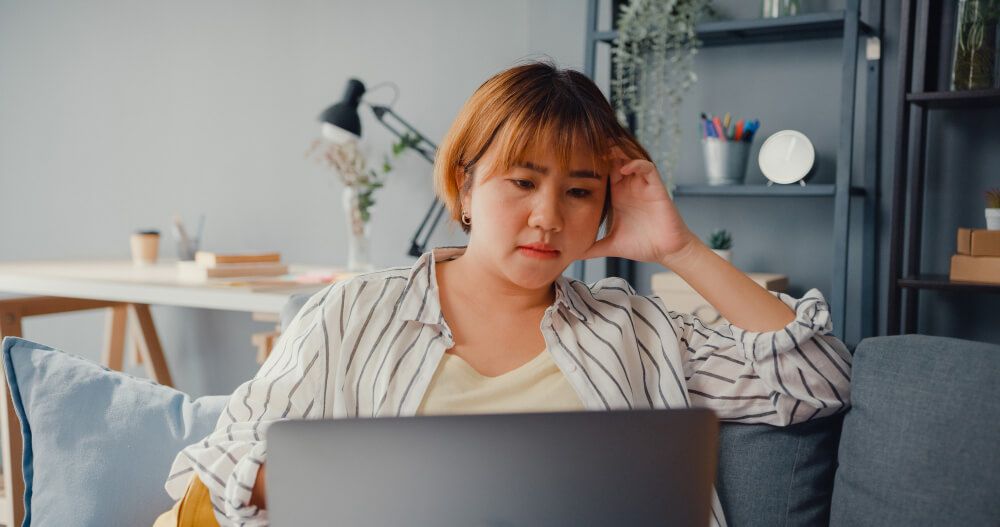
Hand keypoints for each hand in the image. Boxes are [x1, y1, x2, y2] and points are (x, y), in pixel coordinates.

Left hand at [582, 147, 697, 264]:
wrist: (667, 251)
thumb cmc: (642, 246)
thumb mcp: (610, 245)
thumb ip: (591, 248)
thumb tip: (572, 256)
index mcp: (616, 196)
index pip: (601, 173)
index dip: (589, 166)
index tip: (571, 163)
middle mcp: (628, 187)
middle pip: (613, 160)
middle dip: (601, 153)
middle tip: (584, 149)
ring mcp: (642, 186)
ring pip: (629, 158)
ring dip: (618, 153)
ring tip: (602, 153)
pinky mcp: (656, 187)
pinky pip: (647, 167)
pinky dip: (636, 164)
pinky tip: (624, 169)